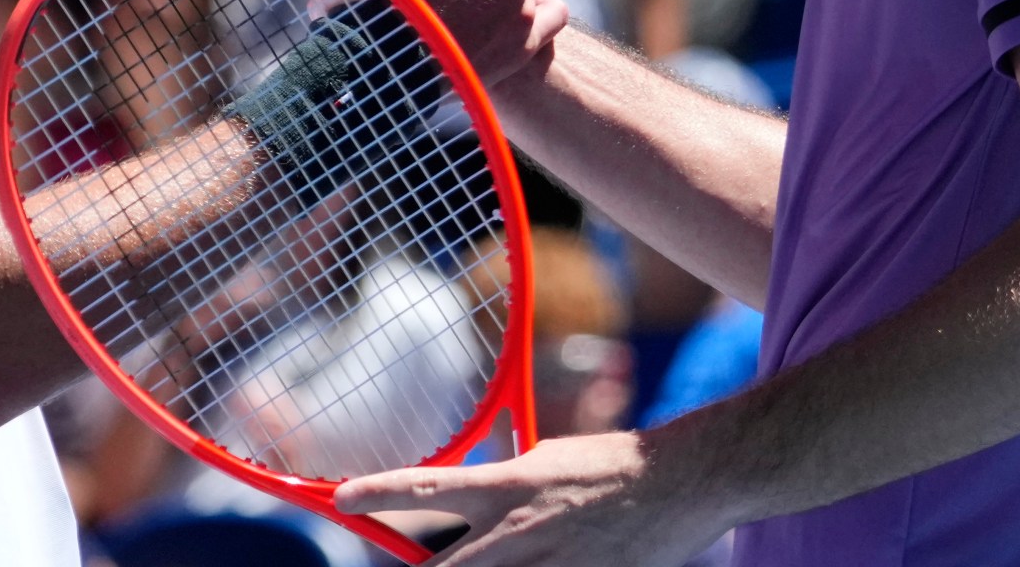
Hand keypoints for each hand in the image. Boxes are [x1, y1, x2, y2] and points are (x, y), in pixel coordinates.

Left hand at [336, 430, 730, 566]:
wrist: (680, 483)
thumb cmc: (609, 466)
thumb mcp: (544, 462)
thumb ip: (502, 490)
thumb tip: (467, 509)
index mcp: (506, 487)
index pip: (425, 486)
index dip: (377, 493)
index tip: (339, 498)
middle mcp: (517, 532)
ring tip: (515, 559)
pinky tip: (552, 566)